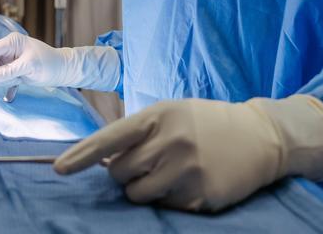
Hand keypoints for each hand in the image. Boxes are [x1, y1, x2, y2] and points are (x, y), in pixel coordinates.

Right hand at [0, 32, 120, 90]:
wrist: (63, 71)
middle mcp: (7, 50)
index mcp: (11, 42)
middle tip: (9, 79)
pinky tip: (14, 90)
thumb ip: (10, 71)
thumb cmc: (50, 64)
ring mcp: (9, 61)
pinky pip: (2, 79)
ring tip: (20, 80)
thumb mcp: (30, 67)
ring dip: (4, 80)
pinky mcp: (12, 71)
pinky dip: (7, 85)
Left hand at [53, 96, 322, 211]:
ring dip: (143, 189)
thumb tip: (102, 159)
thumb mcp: (173, 113)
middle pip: (120, 173)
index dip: (82, 155)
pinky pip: (165, 208)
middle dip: (125, 172)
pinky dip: (170, 199)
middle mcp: (172, 143)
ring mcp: (187, 172)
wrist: (263, 136)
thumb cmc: (207, 123)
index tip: (59, 169)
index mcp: (160, 117)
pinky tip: (191, 182)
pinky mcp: (201, 198)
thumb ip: (139, 133)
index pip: (112, 138)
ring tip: (168, 173)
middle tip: (147, 162)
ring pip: (138, 195)